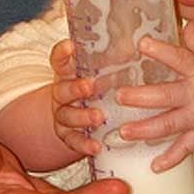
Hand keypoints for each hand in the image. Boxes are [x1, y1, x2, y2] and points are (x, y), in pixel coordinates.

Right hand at [50, 39, 103, 157]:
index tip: (70, 46)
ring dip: (83, 116)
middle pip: (63, 89)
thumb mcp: (100, 72)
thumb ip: (113, 61)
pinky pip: (74, 141)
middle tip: (90, 86)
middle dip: (76, 88)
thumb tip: (134, 47)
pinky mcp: (68, 136)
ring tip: (99, 117)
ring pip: (67, 116)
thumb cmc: (95, 88)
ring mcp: (63, 115)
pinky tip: (96, 146)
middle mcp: (61, 94)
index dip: (62, 53)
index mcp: (68, 74)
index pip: (59, 60)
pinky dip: (84, 144)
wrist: (77, 118)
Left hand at [117, 22, 193, 169]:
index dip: (160, 50)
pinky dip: (170, 159)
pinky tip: (154, 167)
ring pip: (168, 125)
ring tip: (124, 132)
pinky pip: (185, 149)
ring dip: (144, 130)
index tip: (141, 43)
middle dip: (140, 97)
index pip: (178, 58)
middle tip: (119, 97)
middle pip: (165, 96)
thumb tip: (187, 21)